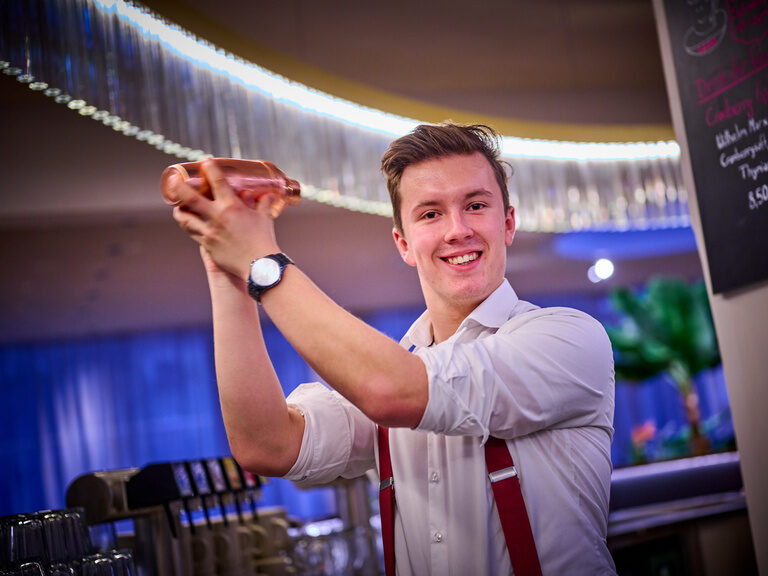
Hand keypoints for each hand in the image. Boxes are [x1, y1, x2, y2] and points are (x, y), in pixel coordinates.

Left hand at [172, 160, 280, 278]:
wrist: (259, 266)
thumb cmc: (264, 241)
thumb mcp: (264, 218)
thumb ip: (263, 204)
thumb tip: (268, 195)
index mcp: (232, 207)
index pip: (217, 181)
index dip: (210, 168)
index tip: (205, 161)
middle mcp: (217, 217)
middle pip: (190, 198)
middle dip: (178, 187)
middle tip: (173, 180)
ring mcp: (209, 232)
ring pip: (184, 219)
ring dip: (179, 211)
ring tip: (178, 207)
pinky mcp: (207, 245)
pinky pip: (192, 233)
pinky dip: (188, 226)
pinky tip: (188, 224)